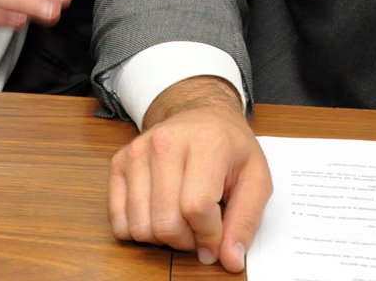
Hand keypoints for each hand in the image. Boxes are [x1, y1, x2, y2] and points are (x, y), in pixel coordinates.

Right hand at [108, 76, 271, 272]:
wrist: (201, 115)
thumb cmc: (230, 148)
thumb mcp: (256, 178)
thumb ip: (246, 220)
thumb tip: (231, 261)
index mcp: (206, 142)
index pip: (197, 208)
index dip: (210, 236)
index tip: (218, 239)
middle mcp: (165, 142)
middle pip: (166, 223)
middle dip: (187, 241)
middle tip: (201, 230)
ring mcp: (137, 151)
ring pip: (140, 227)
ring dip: (163, 238)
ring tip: (181, 220)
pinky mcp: (119, 163)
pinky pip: (118, 221)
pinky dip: (139, 231)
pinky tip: (159, 215)